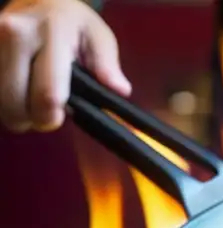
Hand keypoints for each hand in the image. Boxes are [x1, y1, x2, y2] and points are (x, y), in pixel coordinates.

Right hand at [0, 0, 129, 131]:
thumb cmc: (72, 22)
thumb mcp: (98, 36)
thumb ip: (107, 65)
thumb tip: (119, 89)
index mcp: (50, 33)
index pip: (48, 94)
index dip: (51, 117)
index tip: (58, 118)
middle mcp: (13, 33)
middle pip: (15, 102)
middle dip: (30, 118)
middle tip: (42, 113)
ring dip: (13, 109)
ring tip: (29, 98)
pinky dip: (3, 98)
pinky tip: (16, 89)